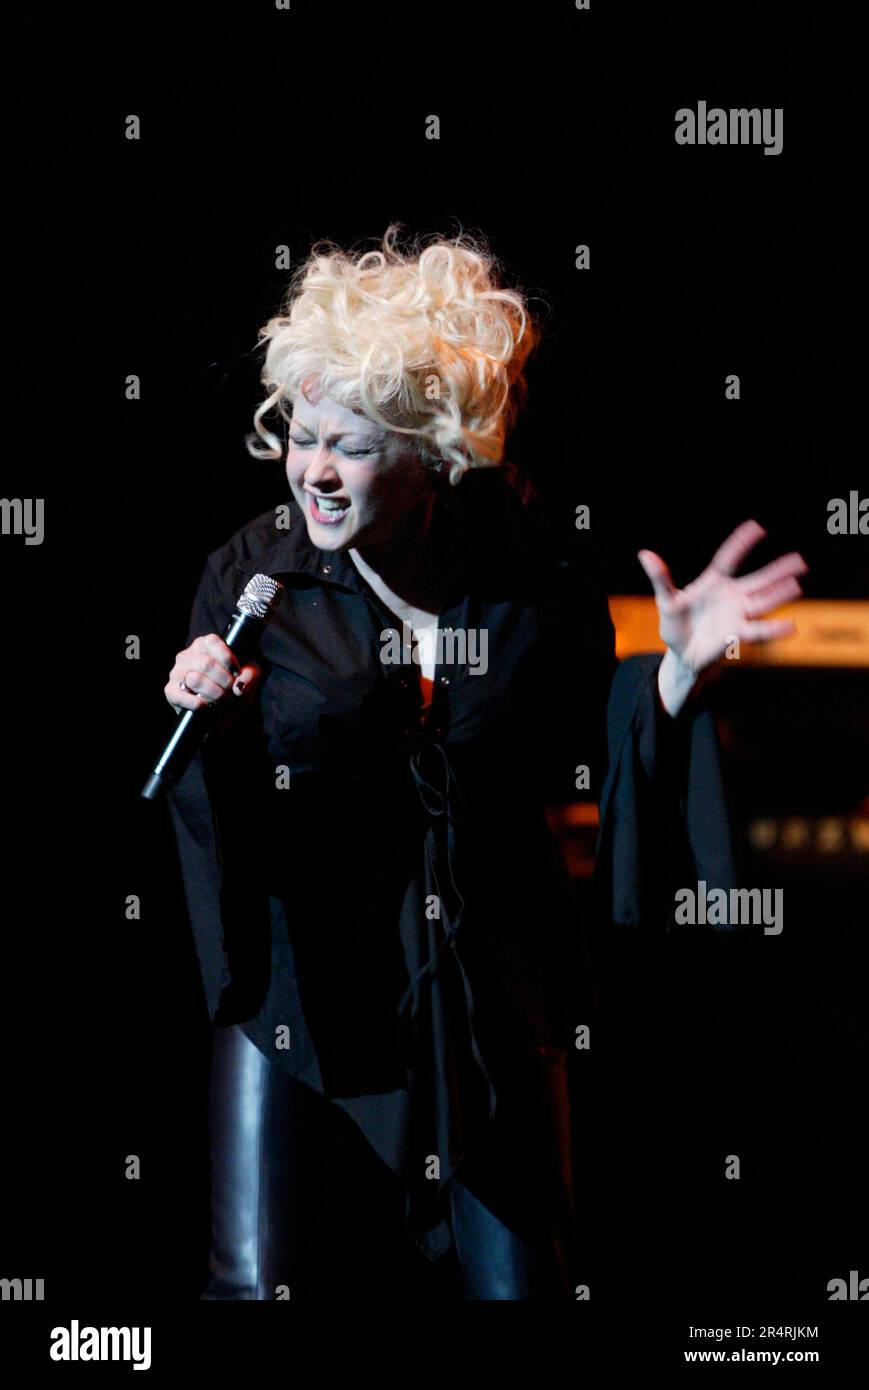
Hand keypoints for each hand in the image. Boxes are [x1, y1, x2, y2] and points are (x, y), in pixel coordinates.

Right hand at [165, 633, 261, 731]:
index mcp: (204, 645)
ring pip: (195, 679)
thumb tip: (239, 686)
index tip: (237, 672)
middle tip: (234, 692)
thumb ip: (250, 675)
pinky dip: (198, 704)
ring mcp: (177, 673)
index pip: (212, 642)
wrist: (225, 713)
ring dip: (215, 694)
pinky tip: (208, 707)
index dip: (227, 658)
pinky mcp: (171, 692)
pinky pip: (180, 696)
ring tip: (223, 701)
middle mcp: (187, 656)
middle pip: (207, 664)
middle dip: (225, 681)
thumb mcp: (249, 677)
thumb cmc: (235, 687)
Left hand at [636, 519, 807, 676]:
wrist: (682, 654)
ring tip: (797, 585)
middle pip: (758, 579)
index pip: (729, 558)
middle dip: (778, 570)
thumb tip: (644, 554)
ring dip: (779, 594)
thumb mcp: (666, 601)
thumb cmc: (675, 626)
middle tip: (800, 560)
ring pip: (763, 602)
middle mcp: (732, 596)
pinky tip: (791, 626)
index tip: (756, 527)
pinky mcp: (738, 634)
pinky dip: (773, 629)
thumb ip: (660, 578)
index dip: (741, 543)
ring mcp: (738, 614)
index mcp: (713, 582)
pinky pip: (758, 630)